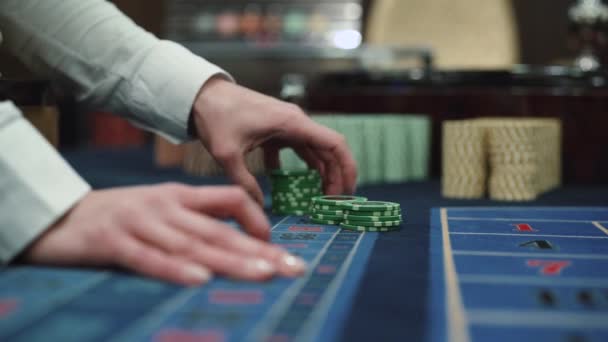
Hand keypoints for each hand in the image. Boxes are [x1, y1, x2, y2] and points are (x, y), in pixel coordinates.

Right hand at [21, 184, 306, 285]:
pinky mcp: (113, 243)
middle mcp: (166, 207)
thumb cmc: (118, 216)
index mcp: (179, 196)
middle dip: (260, 250)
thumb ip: (194, 220)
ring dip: (231, 260)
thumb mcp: (161, 209)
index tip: (275, 245)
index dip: (257, 219)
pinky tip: (200, 279)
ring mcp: (140, 223)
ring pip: (193, 244)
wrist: (60, 215)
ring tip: (265, 274)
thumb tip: (233, 241)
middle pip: (220, 230)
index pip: (230, 199)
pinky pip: (148, 259)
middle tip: (294, 267)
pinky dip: (175, 269)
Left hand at [192, 77, 357, 204]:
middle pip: (329, 150)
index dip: (347, 168)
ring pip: (315, 152)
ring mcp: (288, 126)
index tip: (347, 192)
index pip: (334, 143)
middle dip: (337, 177)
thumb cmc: (216, 117)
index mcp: (292, 123)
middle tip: (336, 204)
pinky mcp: (277, 130)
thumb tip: (258, 207)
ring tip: (321, 200)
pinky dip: (300, 169)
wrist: (201, 94)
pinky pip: (298, 151)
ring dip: (321, 174)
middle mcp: (296, 122)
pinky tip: (292, 188)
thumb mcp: (227, 154)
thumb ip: (244, 182)